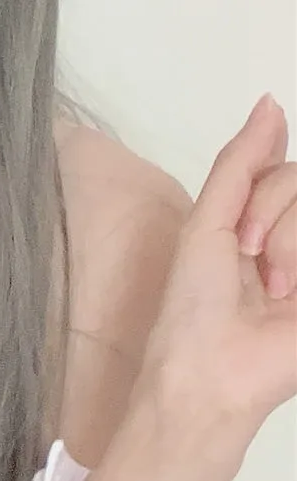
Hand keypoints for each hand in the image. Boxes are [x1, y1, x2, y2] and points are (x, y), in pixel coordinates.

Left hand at [139, 93, 296, 438]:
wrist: (212, 378)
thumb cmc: (194, 311)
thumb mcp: (207, 224)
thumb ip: (241, 163)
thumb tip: (271, 102)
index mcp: (257, 226)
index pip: (284, 171)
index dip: (267, 192)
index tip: (242, 238)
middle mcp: (291, 243)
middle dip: (274, 216)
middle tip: (251, 263)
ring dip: (290, 245)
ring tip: (275, 292)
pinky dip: (296, 256)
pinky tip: (291, 295)